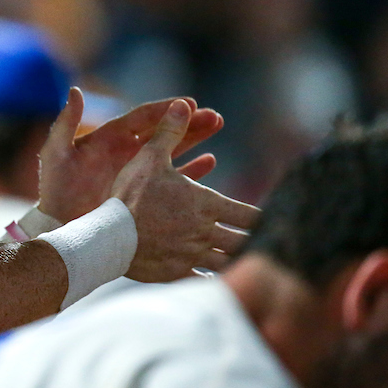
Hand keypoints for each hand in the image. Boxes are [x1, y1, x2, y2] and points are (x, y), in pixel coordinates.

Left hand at [37, 89, 223, 224]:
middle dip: (189, 121)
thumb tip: (74, 90)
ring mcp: (139, 173)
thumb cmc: (55, 189)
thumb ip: (65, 123)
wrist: (60, 224)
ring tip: (216, 126)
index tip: (188, 102)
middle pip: (164, 131)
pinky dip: (192, 170)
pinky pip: (173, 179)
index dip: (165, 109)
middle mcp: (128, 152)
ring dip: (196, 138)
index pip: (143, 117)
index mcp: (110, 137)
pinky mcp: (146, 194)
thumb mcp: (55, 153)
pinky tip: (210, 161)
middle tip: (214, 115)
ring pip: (173, 150)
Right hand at [112, 99, 259, 281]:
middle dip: (259, 243)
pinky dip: (217, 282)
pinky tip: (223, 284)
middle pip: (244, 241)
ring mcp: (193, 255)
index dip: (265, 218)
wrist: (109, 236)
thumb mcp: (149, 157)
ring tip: (256, 265)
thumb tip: (183, 104)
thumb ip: (168, 132)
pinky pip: (205, 281)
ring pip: (230, 263)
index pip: (247, 214)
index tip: (278, 220)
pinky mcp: (178, 272)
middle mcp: (206, 232)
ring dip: (243, 263)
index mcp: (205, 204)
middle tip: (275, 246)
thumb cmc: (130, 195)